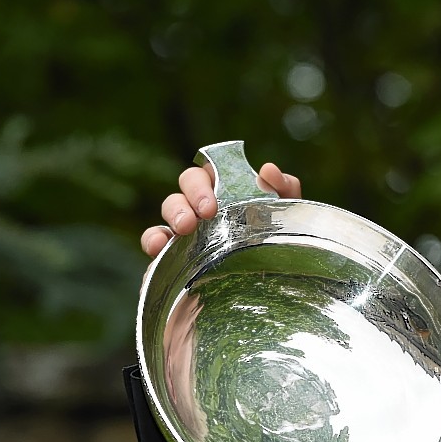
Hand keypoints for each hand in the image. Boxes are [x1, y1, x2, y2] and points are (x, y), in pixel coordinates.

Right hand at [140, 161, 301, 256]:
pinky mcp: (175, 255)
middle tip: (203, 217)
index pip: (202, 175)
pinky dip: (153, 241)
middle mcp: (200, 207)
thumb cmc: (280, 233)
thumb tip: (267, 170)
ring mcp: (185, 230)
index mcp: (222, 190)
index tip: (212, 205)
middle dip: (186, 202)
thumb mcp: (288, 211)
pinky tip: (158, 249)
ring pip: (167, 214)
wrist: (284, 271)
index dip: (200, 184)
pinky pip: (156, 243)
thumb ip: (284, 187)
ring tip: (184, 230)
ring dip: (172, 217)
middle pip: (180, 193)